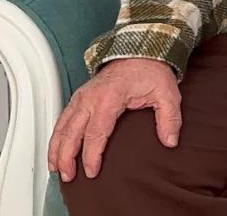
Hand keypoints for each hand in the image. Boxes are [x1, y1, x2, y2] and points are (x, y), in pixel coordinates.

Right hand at [47, 58, 181, 182]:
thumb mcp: (167, 94)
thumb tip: (170, 141)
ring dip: (56, 148)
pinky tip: (56, 149)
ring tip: (56, 169)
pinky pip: (62, 118)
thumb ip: (169, 118)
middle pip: (72, 132)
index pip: (96, 132)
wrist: (140, 51)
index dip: (92, 155)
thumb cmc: (151, 71)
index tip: (91, 171)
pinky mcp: (80, 97)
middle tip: (68, 176)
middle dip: (67, 156)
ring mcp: (82, 96)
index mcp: (109, 98)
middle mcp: (90, 97)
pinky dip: (56, 136)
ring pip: (62, 126)